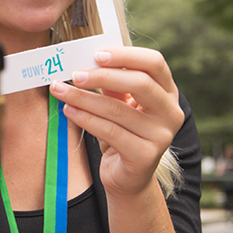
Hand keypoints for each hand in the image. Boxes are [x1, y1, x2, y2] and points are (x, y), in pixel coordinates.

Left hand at [50, 47, 183, 200]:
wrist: (126, 178)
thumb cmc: (122, 134)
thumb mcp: (120, 104)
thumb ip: (112, 84)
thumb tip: (85, 61)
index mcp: (168, 93)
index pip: (154, 63)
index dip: (126, 55)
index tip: (97, 54)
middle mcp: (171, 113)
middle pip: (140, 83)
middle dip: (103, 75)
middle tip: (75, 74)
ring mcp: (161, 136)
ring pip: (118, 109)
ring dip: (85, 98)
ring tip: (61, 91)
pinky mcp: (145, 156)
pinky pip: (110, 131)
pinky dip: (85, 119)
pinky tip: (69, 111)